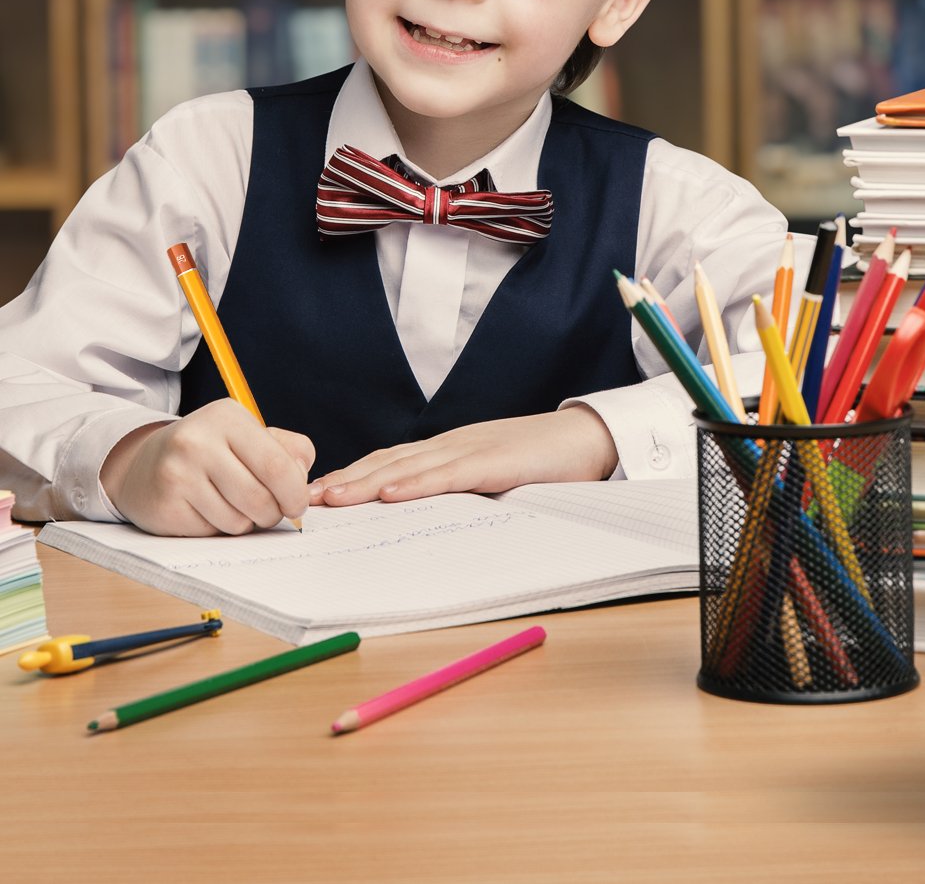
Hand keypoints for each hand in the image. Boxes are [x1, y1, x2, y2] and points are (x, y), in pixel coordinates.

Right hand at [99, 398, 314, 536]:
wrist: (144, 465)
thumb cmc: (212, 450)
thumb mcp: (250, 435)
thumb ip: (289, 450)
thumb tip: (303, 480)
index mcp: (227, 417)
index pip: (276, 465)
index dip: (295, 492)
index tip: (298, 505)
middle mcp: (197, 442)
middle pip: (259, 498)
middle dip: (273, 513)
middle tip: (270, 511)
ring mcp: (176, 475)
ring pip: (238, 522)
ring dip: (247, 522)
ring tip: (235, 505)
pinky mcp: (164, 507)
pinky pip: (212, 533)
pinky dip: (220, 528)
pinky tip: (209, 510)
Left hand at [308, 407, 617, 506]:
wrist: (590, 439)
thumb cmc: (546, 461)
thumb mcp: (493, 476)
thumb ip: (461, 489)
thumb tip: (423, 515)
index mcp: (451, 450)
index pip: (391, 462)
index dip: (353, 476)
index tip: (318, 493)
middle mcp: (452, 445)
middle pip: (388, 462)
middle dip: (344, 481)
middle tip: (303, 498)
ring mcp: (471, 450)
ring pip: (408, 467)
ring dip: (365, 484)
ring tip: (331, 499)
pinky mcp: (494, 462)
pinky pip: (447, 475)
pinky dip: (415, 484)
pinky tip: (389, 494)